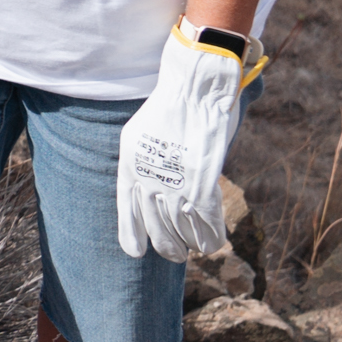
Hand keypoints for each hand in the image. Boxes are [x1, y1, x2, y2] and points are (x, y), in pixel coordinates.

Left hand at [116, 18, 255, 261]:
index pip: (127, 219)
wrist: (192, 87)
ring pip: (183, 234)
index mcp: (129, 171)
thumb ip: (144, 165)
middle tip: (178, 254)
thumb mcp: (140, 136)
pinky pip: (207, 225)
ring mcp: (175, 188)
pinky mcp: (202, 187)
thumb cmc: (170, 107)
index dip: (133, 239)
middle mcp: (148, 184)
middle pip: (158, 233)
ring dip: (192, 244)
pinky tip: (214, 241)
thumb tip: (154, 190)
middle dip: (169, 248)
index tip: (138, 252)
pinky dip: (212, 237)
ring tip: (198, 247)